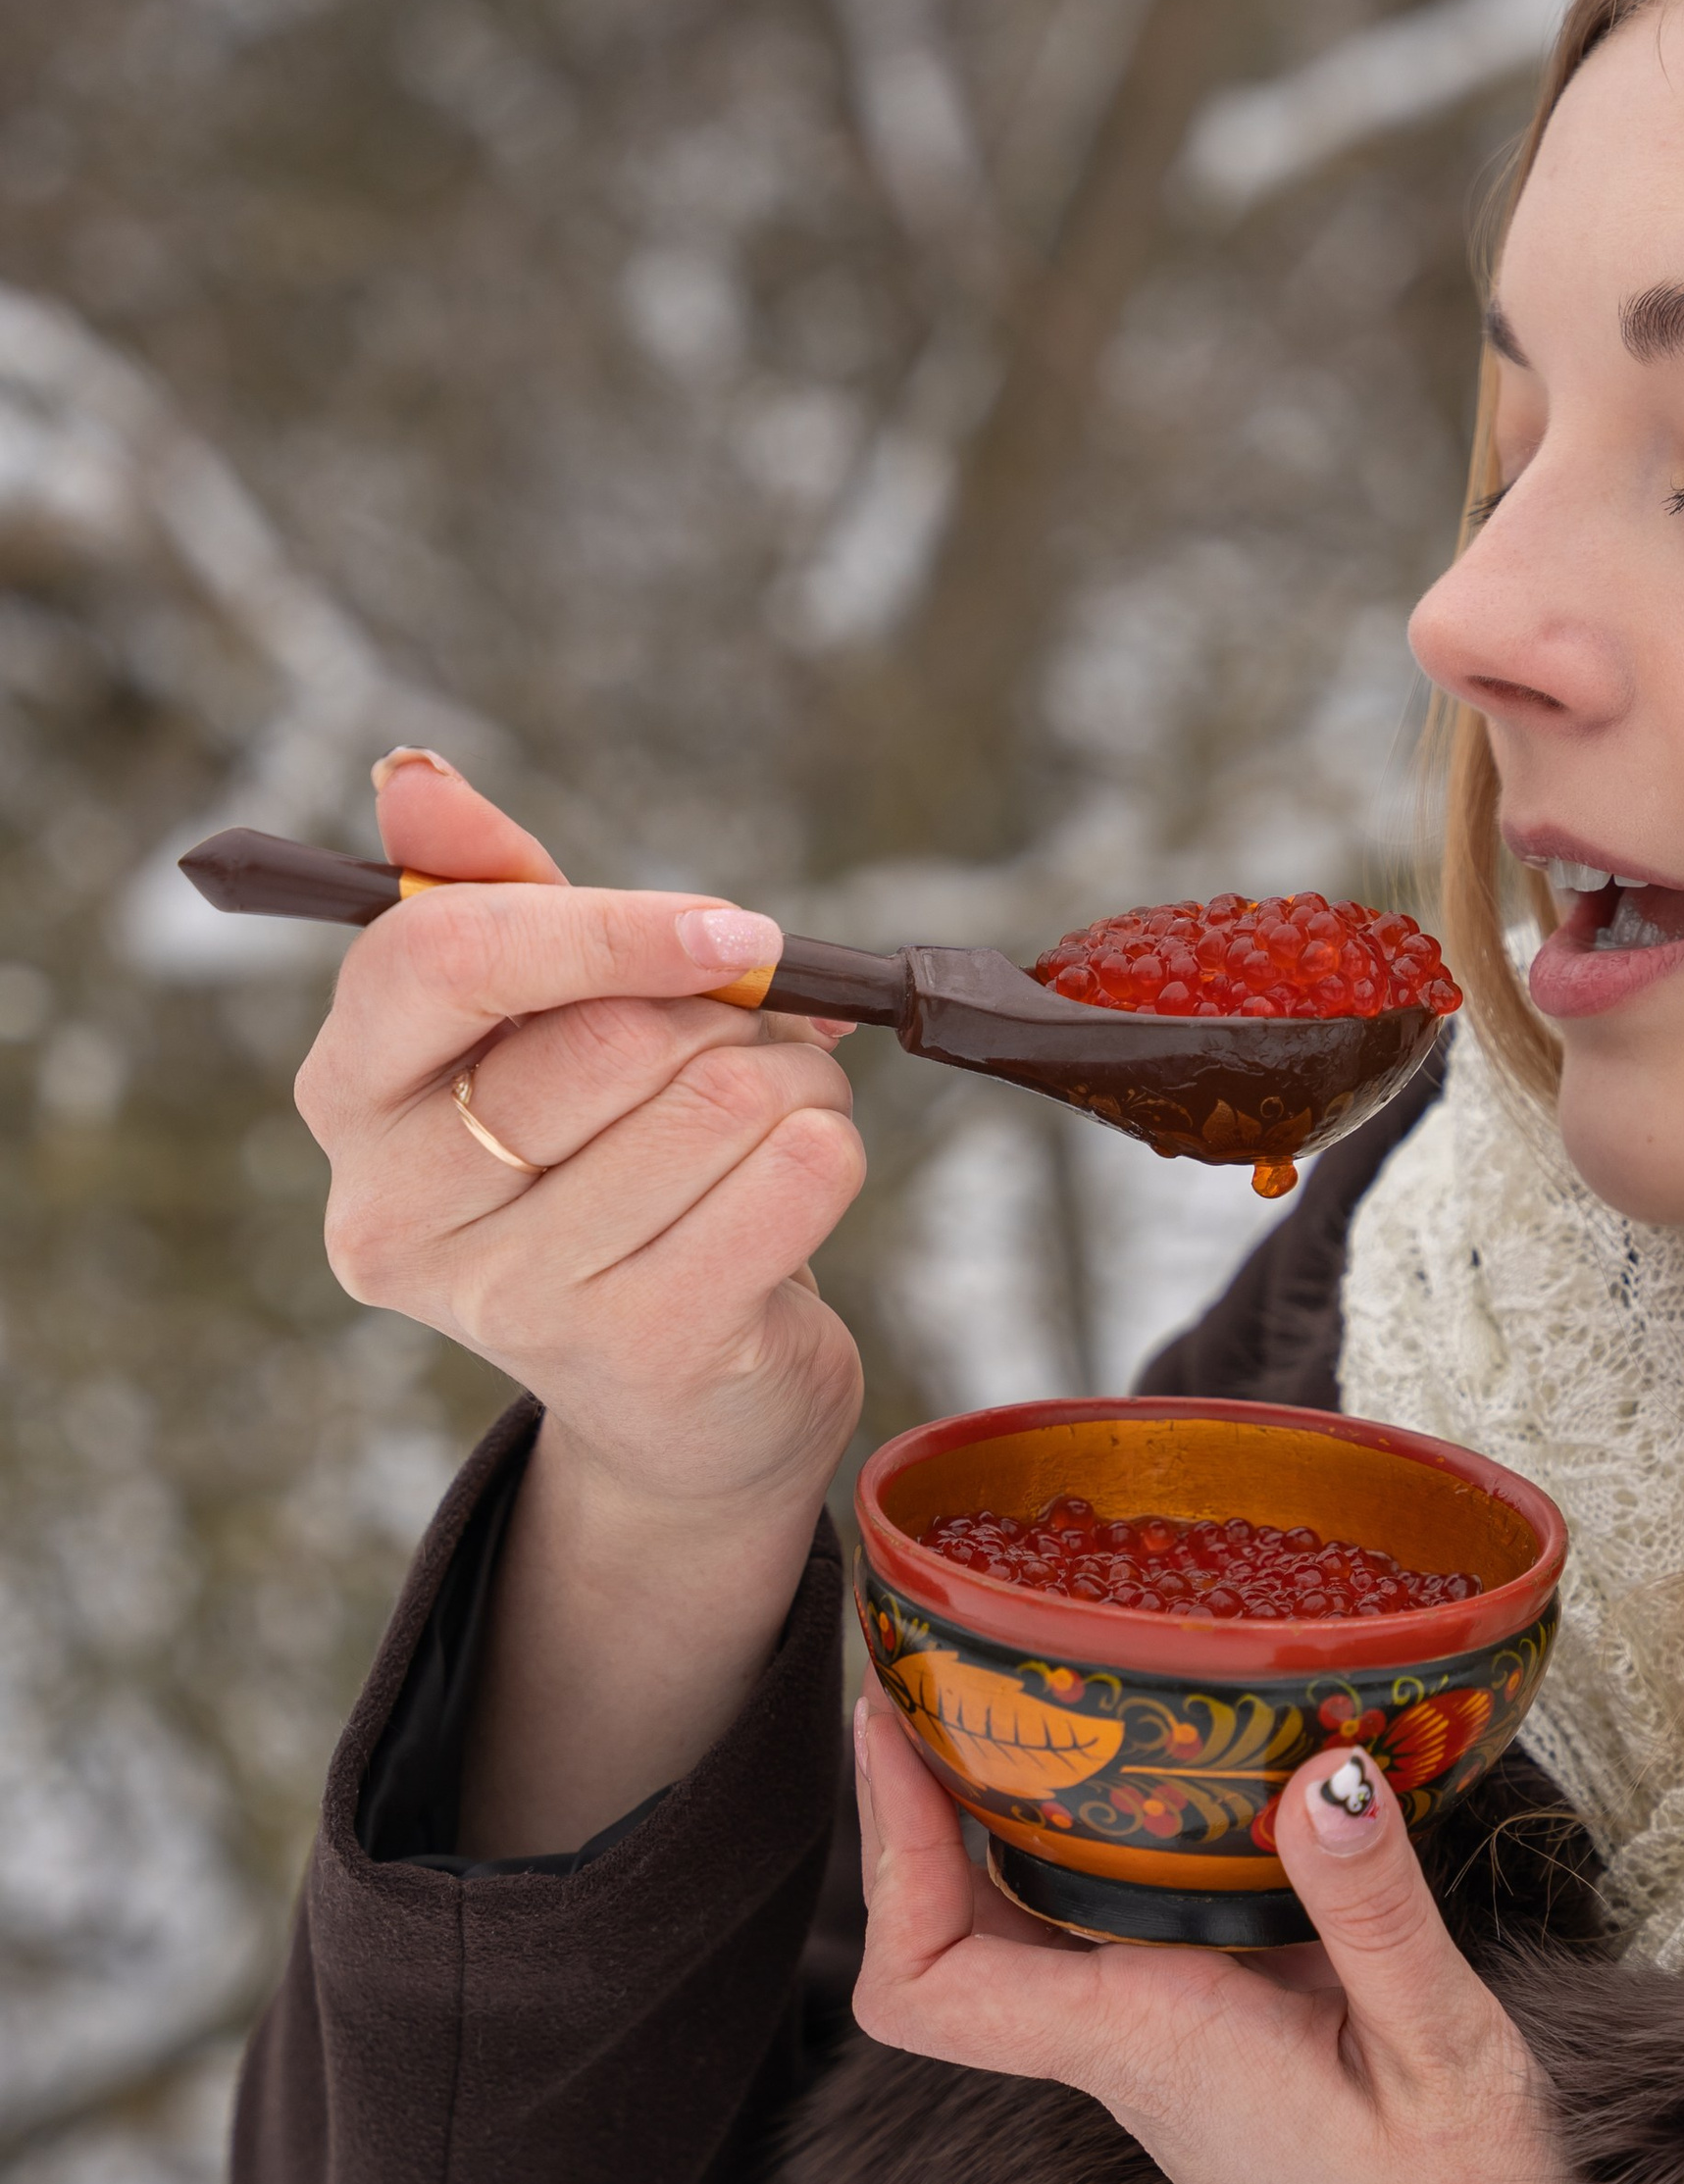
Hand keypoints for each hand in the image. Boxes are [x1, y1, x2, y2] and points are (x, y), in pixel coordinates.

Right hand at [297, 749, 868, 1850]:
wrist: (680, 1404)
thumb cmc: (604, 1173)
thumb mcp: (538, 1027)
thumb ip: (488, 897)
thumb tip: (414, 779)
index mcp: (351, 1098)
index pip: (442, 960)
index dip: (600, 926)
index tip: (727, 931)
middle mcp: (400, 1214)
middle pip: (612, 1037)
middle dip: (727, 1018)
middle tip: (753, 1040)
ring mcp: (514, 1301)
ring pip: (722, 1103)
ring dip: (793, 1082)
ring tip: (771, 1119)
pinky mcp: (641, 1354)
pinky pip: (797, 1179)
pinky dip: (832, 1150)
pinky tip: (797, 1182)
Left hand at [851, 1706, 1565, 2183]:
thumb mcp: (1445, 2060)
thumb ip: (1378, 1917)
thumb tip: (1325, 1770)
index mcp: (1145, 2047)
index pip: (926, 1984)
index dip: (885, 1855)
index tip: (893, 1726)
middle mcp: (1127, 2043)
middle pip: (949, 1927)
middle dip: (926, 1793)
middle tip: (952, 1657)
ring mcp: (1163, 2044)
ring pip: (1028, 1921)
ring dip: (1007, 1808)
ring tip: (1032, 1678)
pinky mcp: (1217, 2037)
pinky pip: (1117, 1924)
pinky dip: (1110, 1837)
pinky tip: (1168, 1768)